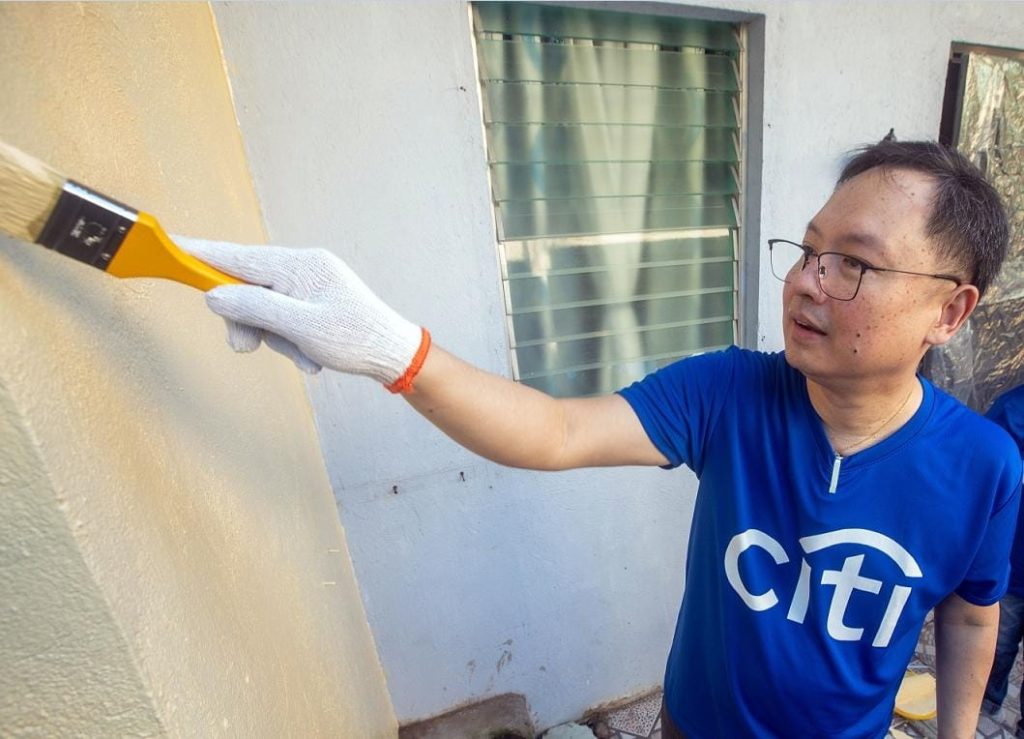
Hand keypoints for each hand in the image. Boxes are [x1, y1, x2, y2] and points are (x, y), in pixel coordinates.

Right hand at [178, 238, 428, 390]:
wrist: (394, 353)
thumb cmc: (356, 338)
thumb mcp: (300, 327)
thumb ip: (255, 309)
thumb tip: (216, 296)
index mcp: (299, 265)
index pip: (237, 257)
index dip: (199, 254)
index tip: (169, 245)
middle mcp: (302, 267)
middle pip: (246, 286)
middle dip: (246, 320)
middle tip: (249, 347)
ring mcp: (308, 283)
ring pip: (264, 307)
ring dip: (275, 337)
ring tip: (304, 357)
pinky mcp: (313, 299)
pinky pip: (283, 317)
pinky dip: (289, 340)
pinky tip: (311, 357)